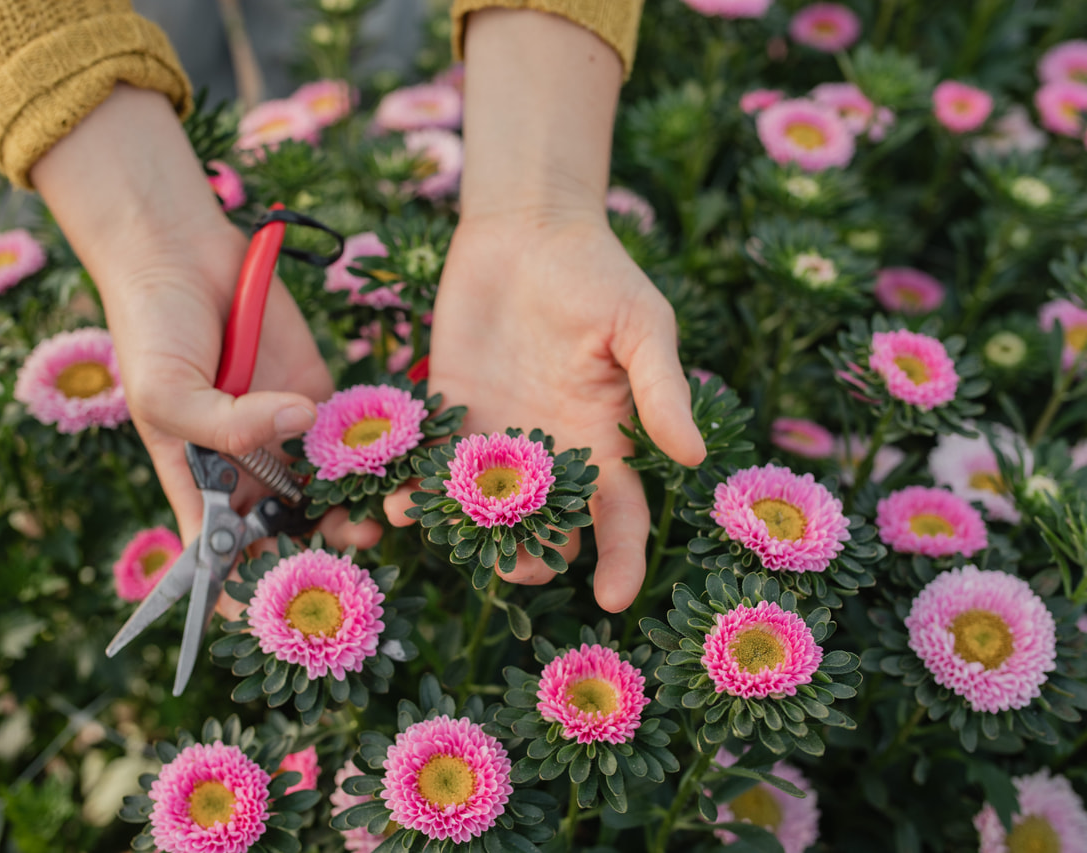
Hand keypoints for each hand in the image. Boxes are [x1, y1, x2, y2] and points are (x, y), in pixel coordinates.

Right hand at [30, 86, 378, 583]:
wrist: (183, 253)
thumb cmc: (154, 330)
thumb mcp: (168, 392)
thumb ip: (227, 424)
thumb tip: (298, 424)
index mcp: (200, 482)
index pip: (219, 554)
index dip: (239, 592)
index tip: (269, 614)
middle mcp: (247, 468)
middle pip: (285, 533)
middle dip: (312, 558)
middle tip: (342, 571)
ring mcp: (286, 432)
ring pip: (326, 494)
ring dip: (349, 516)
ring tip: (369, 528)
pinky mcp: (321, 395)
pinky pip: (352, 436)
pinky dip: (372, 458)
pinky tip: (389, 472)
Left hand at [386, 208, 704, 610]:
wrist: (528, 228)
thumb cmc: (597, 273)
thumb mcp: (641, 325)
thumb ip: (660, 390)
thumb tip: (693, 458)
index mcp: (604, 441)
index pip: (620, 517)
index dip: (622, 561)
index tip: (613, 600)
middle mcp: (549, 452)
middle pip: (543, 530)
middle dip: (529, 559)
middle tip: (512, 565)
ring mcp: (495, 435)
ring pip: (477, 509)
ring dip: (459, 530)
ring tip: (438, 530)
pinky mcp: (448, 409)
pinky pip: (428, 463)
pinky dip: (412, 485)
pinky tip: (393, 497)